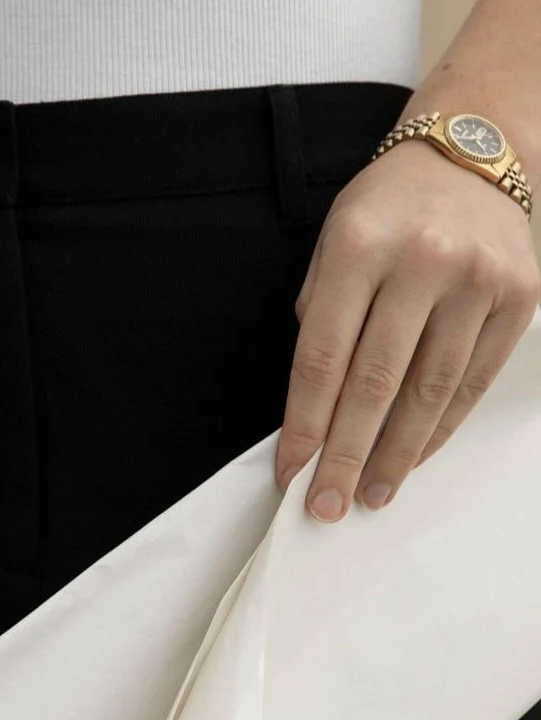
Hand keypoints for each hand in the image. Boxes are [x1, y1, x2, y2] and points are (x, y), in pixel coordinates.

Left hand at [276, 141, 539, 521]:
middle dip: (345, 454)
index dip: (303, 422)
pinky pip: (472, 382)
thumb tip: (313, 401)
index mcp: (356, 245)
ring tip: (369, 494)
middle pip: (375, 383)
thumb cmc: (385, 207)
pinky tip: (414, 457)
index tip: (290, 470)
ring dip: (396, 454)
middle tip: (325, 506)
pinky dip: (440, 428)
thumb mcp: (330, 241)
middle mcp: (420, 262)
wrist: (469, 157)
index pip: (321, 355)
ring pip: (429, 392)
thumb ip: (318, 313)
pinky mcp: (518, 300)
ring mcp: (476, 282)